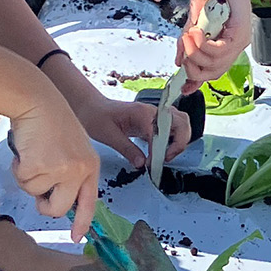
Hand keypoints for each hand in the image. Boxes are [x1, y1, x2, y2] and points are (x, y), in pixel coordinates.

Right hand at [7, 98, 102, 238]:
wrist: (37, 100)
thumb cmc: (50, 121)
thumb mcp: (72, 147)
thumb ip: (70, 172)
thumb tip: (53, 198)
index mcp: (91, 166)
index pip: (89, 201)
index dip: (82, 221)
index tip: (76, 237)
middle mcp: (80, 170)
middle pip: (59, 208)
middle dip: (44, 205)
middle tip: (37, 188)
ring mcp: (61, 169)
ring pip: (35, 193)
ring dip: (28, 177)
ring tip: (32, 153)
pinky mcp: (40, 166)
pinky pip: (22, 181)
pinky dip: (17, 168)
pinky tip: (24, 150)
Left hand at [75, 93, 192, 166]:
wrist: (90, 106)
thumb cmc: (96, 116)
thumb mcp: (108, 135)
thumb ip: (127, 149)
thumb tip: (142, 164)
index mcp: (142, 112)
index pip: (162, 131)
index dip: (160, 150)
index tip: (151, 164)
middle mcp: (152, 112)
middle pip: (181, 122)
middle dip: (179, 143)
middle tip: (165, 159)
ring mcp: (153, 116)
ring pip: (180, 124)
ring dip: (179, 141)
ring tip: (165, 157)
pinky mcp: (151, 122)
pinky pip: (170, 129)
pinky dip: (172, 141)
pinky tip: (160, 153)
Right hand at [179, 0, 252, 84]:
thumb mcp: (193, 26)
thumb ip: (189, 47)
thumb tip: (180, 65)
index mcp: (228, 45)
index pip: (215, 72)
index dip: (198, 81)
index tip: (183, 88)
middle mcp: (237, 45)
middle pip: (215, 73)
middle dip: (194, 68)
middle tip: (183, 54)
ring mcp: (241, 40)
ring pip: (216, 63)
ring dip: (196, 52)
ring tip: (187, 36)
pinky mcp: (241, 32)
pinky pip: (220, 50)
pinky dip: (204, 45)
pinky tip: (195, 32)